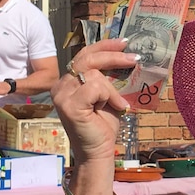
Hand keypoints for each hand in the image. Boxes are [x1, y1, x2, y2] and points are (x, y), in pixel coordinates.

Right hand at [51, 39, 138, 164]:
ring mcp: (62, 95)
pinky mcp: (69, 105)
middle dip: (113, 56)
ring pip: (94, 74)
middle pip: (87, 58)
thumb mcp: (107, 95)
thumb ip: (107, 78)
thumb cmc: (102, 126)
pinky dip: (109, 96)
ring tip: (119, 105)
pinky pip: (95, 87)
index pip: (84, 55)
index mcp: (67, 82)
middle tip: (134, 58)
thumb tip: (125, 56)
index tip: (123, 43)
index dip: (104, 46)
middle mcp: (60, 86)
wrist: (98, 152)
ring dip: (113, 90)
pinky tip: (114, 109)